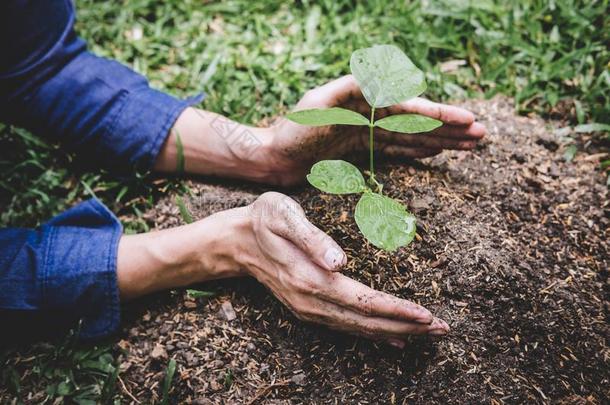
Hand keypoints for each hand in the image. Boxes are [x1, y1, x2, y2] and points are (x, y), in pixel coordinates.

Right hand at [117, 192, 448, 345]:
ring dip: (395, 332)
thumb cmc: (264, 219)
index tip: (427, 315)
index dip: (396, 310)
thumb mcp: (284, 216)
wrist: (236, 241)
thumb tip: (340, 262)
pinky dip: (373, 334)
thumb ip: (313, 239)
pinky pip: (347, 327)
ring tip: (428, 335)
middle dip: (407, 326)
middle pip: (366, 321)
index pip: (363, 301)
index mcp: (311, 279)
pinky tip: (394, 339)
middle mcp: (312, 302)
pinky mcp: (309, 308)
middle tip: (444, 329)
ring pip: (359, 328)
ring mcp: (310, 309)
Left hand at [266, 75, 485, 184]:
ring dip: (441, 141)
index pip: (410, 109)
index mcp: (366, 101)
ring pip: (413, 136)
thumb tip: (382, 76)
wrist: (273, 157)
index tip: (467, 121)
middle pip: (418, 122)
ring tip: (470, 144)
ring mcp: (369, 132)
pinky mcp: (362, 149)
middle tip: (483, 135)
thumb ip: (347, 88)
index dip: (440, 115)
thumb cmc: (291, 131)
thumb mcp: (316, 106)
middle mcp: (372, 114)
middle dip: (450, 128)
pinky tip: (437, 152)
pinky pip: (397, 150)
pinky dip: (418, 151)